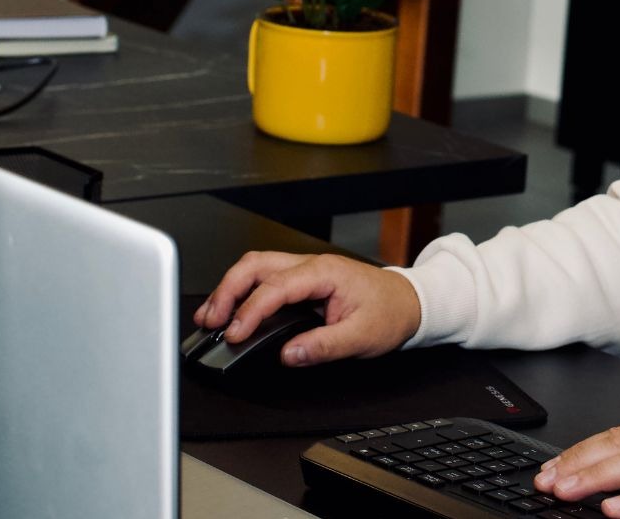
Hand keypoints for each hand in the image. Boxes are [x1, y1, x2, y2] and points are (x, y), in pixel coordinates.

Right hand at [193, 252, 420, 366]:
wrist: (409, 302)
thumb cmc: (390, 313)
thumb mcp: (362, 337)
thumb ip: (323, 346)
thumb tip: (288, 354)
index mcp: (325, 273)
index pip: (277, 287)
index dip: (250, 311)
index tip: (235, 334)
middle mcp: (311, 265)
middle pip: (256, 266)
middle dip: (227, 291)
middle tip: (210, 321)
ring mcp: (305, 270)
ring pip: (255, 267)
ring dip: (229, 289)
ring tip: (210, 317)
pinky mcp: (302, 280)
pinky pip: (264, 278)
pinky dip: (241, 292)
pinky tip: (230, 311)